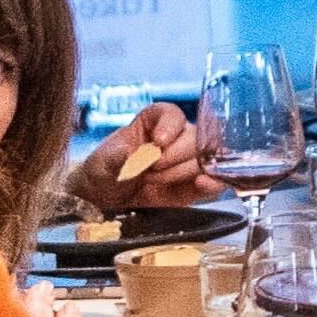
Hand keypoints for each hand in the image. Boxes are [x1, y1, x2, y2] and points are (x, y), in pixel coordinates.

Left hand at [70, 102, 217, 211]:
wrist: (104, 202)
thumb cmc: (102, 174)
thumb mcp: (101, 163)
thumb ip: (116, 157)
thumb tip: (132, 154)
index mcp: (153, 123)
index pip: (171, 114)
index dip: (170, 125)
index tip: (158, 142)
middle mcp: (176, 139)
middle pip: (194, 137)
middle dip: (174, 155)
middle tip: (150, 170)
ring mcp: (188, 162)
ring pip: (206, 158)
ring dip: (182, 172)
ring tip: (155, 182)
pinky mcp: (195, 186)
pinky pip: (216, 181)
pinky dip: (214, 182)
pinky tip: (202, 184)